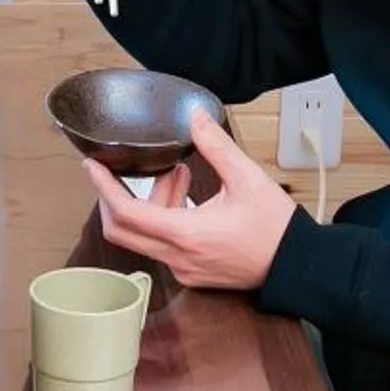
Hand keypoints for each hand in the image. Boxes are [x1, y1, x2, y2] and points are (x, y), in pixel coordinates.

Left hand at [85, 109, 293, 290]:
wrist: (297, 266)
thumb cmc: (276, 228)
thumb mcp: (247, 178)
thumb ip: (216, 146)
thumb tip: (195, 117)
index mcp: (186, 234)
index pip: (126, 213)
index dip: (103, 188)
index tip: (92, 167)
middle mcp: (178, 257)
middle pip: (123, 230)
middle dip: (116, 197)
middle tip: (117, 170)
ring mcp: (183, 269)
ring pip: (145, 235)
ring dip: (151, 202)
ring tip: (176, 172)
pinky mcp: (191, 273)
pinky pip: (162, 245)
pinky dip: (164, 218)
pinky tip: (186, 195)